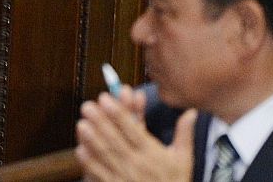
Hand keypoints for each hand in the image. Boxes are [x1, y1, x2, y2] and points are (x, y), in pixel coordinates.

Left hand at [76, 89, 194, 181]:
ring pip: (106, 157)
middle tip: (87, 106)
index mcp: (153, 154)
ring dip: (93, 140)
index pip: (134, 131)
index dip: (119, 114)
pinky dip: (91, 164)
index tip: (105, 99)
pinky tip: (80, 151)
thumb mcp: (184, 159)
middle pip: (116, 141)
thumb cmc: (175, 180)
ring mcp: (125, 177)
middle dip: (101, 122)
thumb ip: (184, 134)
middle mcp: (138, 164)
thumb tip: (192, 111)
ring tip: (81, 124)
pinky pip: (101, 175)